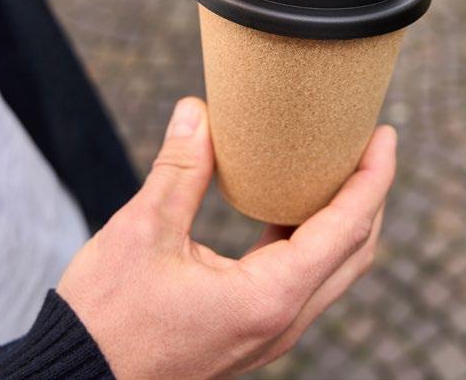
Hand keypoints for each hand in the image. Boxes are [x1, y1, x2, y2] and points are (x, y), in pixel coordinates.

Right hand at [58, 98, 396, 378]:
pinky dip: (316, 237)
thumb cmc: (107, 317)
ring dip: (348, 216)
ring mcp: (273, 329)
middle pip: (355, 249)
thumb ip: (180, 168)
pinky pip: (308, 277)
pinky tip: (294, 206)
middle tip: (368, 144)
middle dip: (371, 193)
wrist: (81, 379)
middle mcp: (284, 319)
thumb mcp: (142, 231)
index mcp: (269, 297)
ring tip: (340, 169)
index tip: (384, 135)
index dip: (373, 177)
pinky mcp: (256, 327)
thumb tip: (197, 112)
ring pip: (336, 267)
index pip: (347, 228)